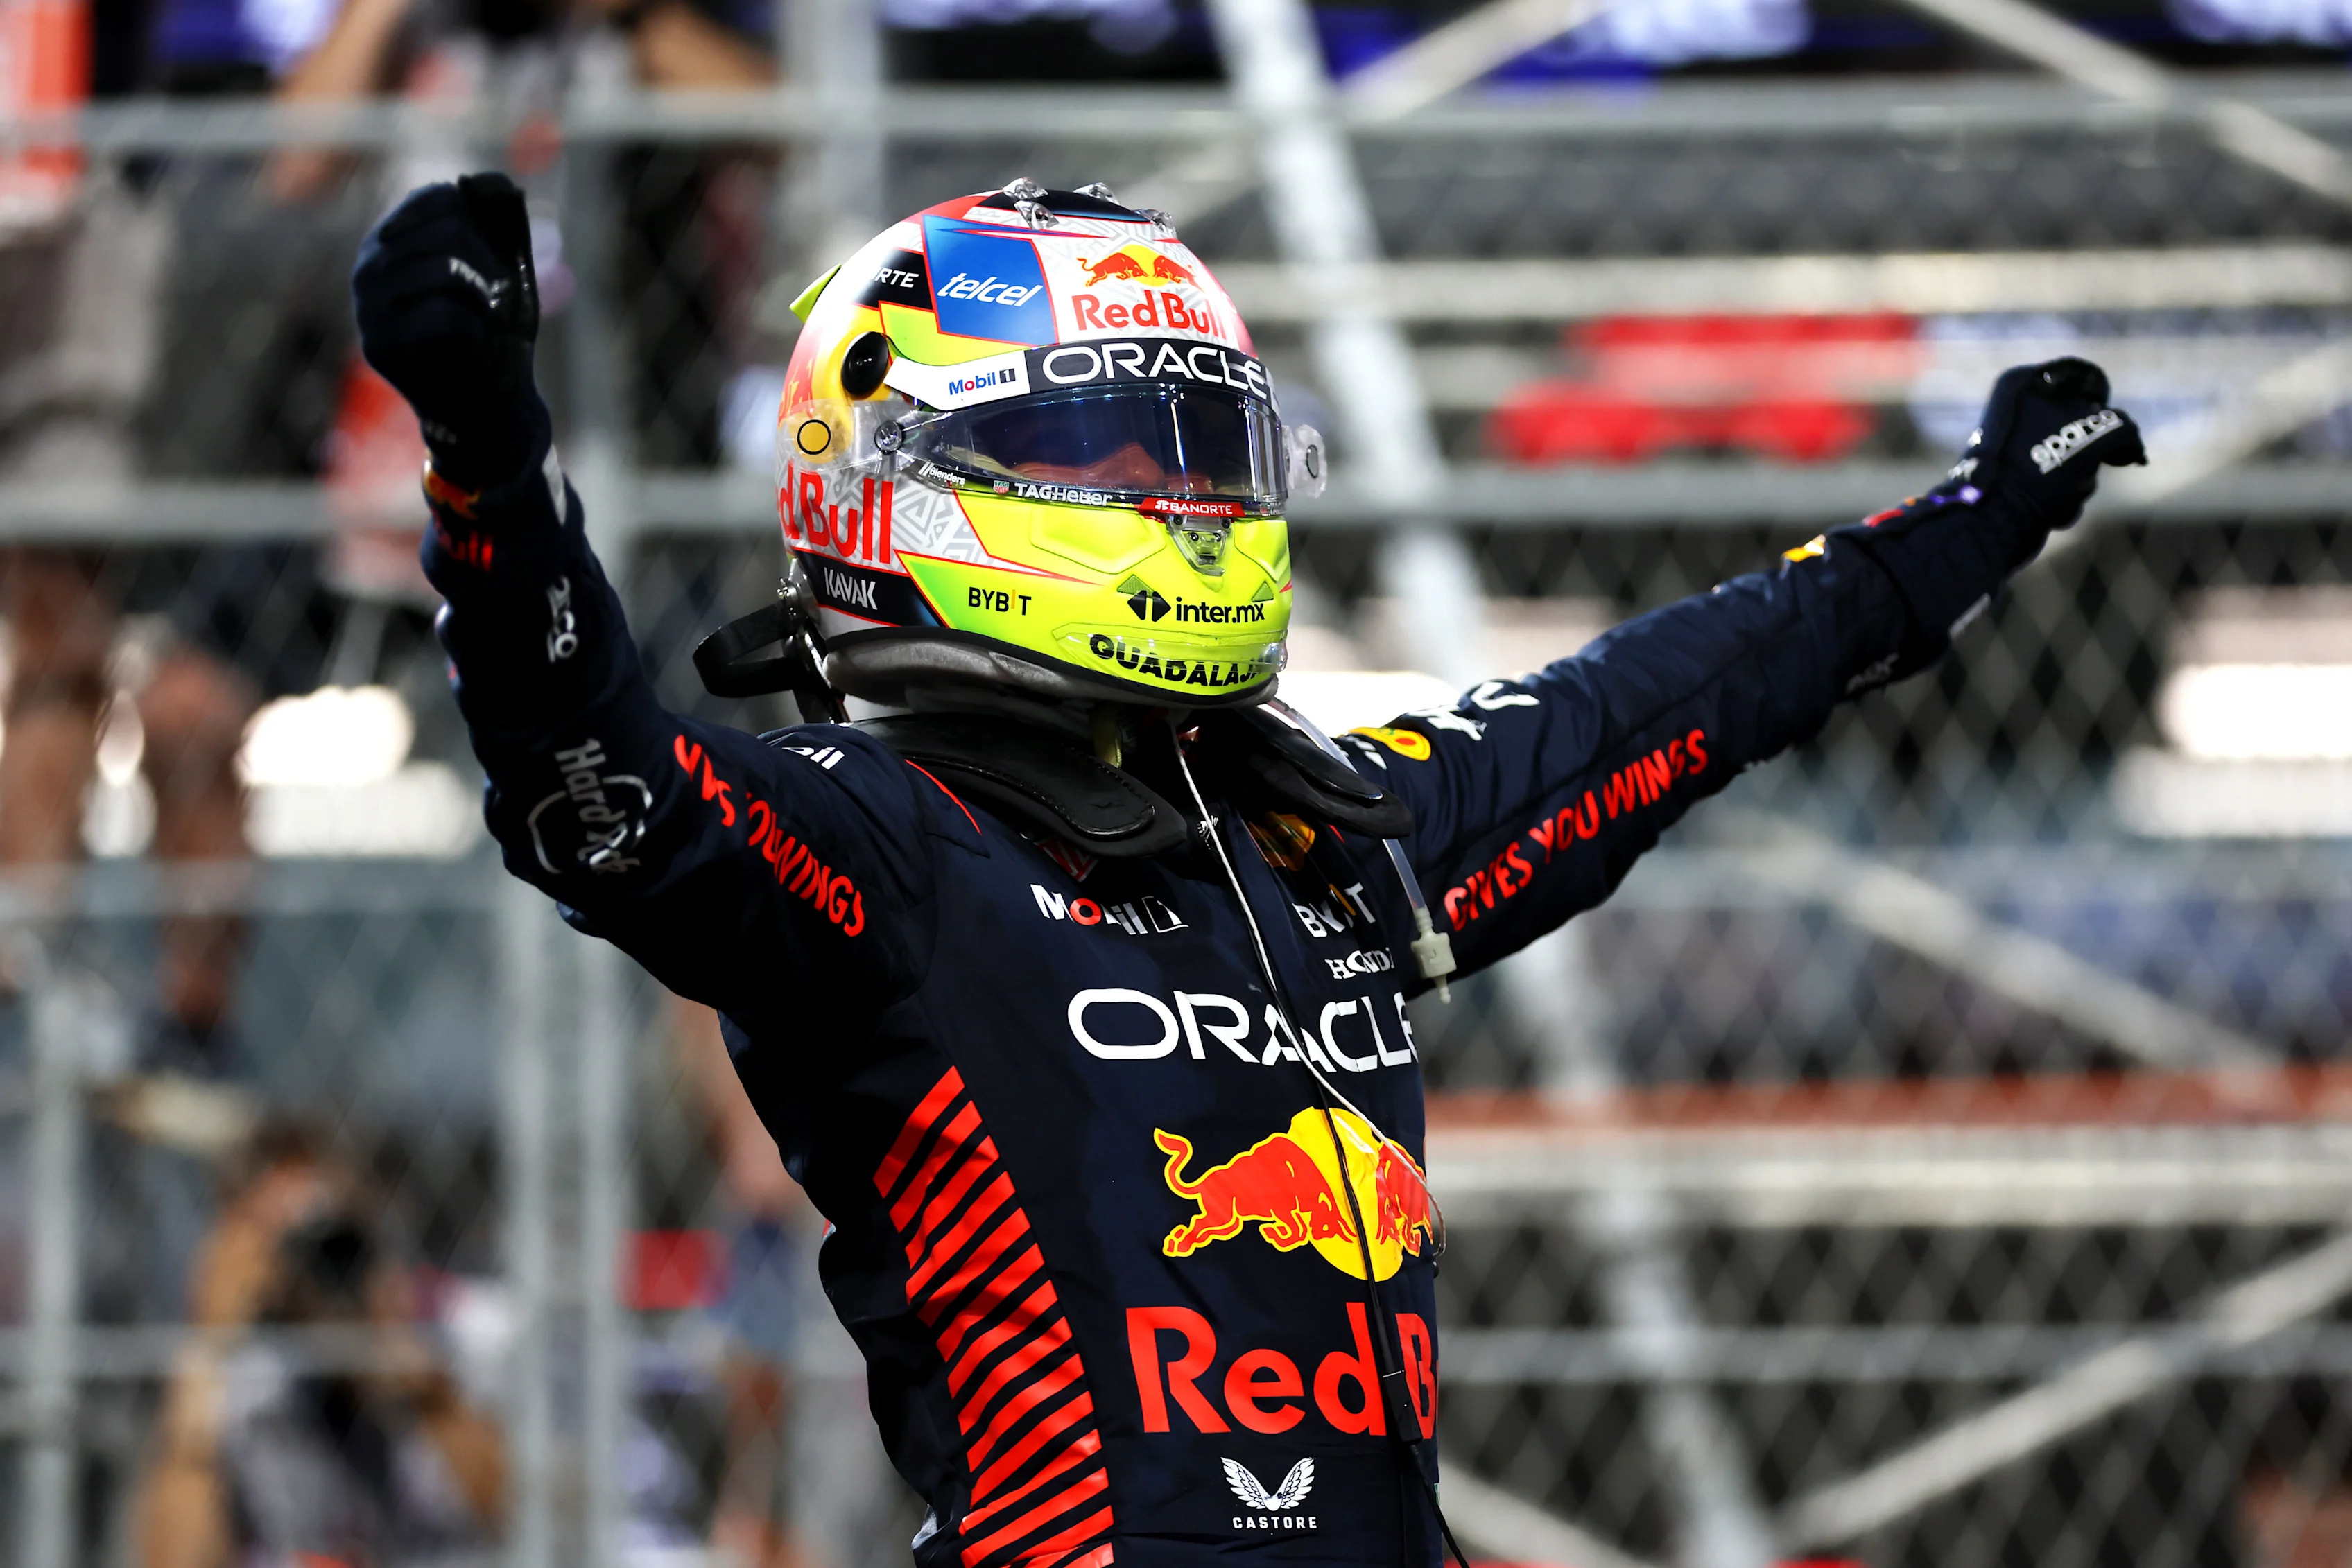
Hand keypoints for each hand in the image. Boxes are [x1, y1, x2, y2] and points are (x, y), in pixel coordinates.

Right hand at [352, 173, 548, 490]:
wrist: (491, 401)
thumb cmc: (496, 329)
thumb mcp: (506, 263)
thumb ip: (500, 217)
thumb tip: (490, 181)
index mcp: (394, 237)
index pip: (441, 198)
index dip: (485, 229)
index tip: (492, 264)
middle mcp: (370, 264)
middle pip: (449, 230)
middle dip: (490, 266)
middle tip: (493, 302)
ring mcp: (368, 306)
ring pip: (446, 270)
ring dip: (485, 300)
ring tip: (481, 323)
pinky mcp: (379, 345)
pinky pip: (443, 314)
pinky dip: (473, 330)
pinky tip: (466, 345)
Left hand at [1935, 356, 2145, 559]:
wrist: (1996, 519)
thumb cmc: (2041, 466)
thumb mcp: (2097, 436)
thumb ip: (2125, 430)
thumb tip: (2132, 450)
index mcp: (2024, 384)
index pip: (2085, 381)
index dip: (2103, 409)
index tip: (2108, 431)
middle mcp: (2017, 413)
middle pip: (2086, 427)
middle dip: (2090, 457)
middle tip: (2078, 468)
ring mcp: (2019, 450)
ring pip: (2078, 461)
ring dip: (2078, 484)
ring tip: (2058, 492)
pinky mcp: (2020, 484)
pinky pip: (2060, 487)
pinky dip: (2061, 502)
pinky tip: (2048, 510)